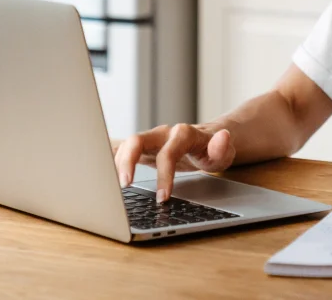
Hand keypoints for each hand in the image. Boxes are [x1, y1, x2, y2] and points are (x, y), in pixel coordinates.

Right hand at [112, 124, 235, 202]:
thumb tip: (223, 137)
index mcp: (183, 134)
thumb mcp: (224, 152)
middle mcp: (163, 134)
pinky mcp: (143, 149)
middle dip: (127, 161)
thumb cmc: (214, 149)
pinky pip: (124, 151)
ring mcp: (151, 140)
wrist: (207, 140)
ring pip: (127, 145)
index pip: (168, 153)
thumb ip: (222, 147)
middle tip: (124, 185)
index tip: (163, 198)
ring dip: (117, 163)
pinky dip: (114, 162)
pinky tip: (107, 178)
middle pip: (137, 140)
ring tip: (113, 187)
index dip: (164, 175)